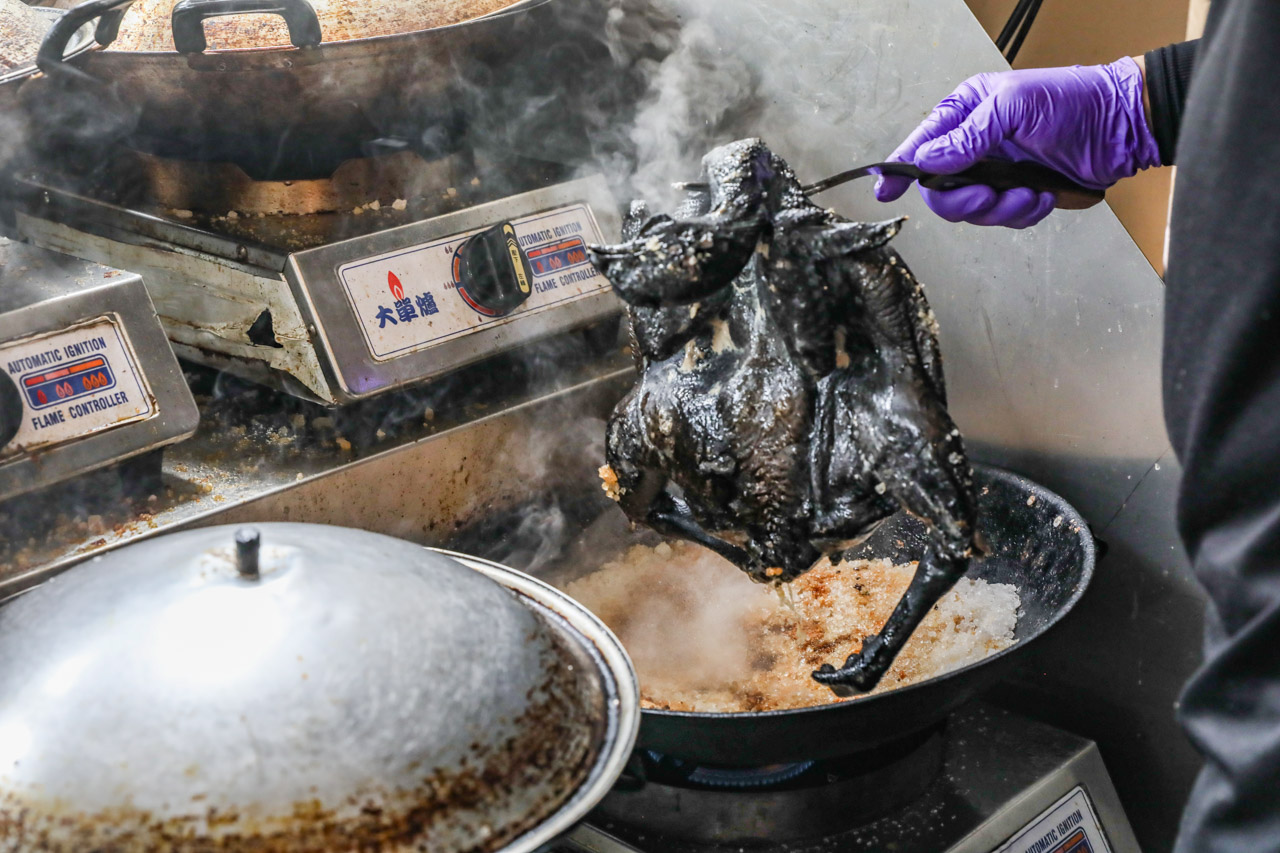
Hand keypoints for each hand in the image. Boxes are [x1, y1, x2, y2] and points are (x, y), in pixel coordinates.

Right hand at [875, 58, 1159, 228]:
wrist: (1121, 125)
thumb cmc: (1073, 101)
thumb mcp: (1014, 106)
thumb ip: (968, 135)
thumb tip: (927, 160)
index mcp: (966, 113)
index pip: (922, 146)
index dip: (900, 170)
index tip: (885, 190)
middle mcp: (975, 146)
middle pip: (941, 189)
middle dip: (963, 199)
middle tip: (985, 196)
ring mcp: (996, 172)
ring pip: (972, 210)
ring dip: (1000, 208)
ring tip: (1029, 192)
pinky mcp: (1018, 193)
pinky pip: (1003, 218)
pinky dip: (1022, 213)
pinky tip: (1042, 195)